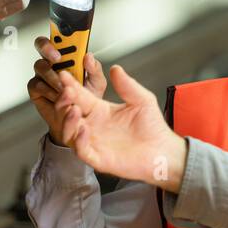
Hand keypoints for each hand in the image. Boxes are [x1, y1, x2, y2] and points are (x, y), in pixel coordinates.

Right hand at [26, 37, 102, 145]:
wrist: (79, 122)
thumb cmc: (88, 99)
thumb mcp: (97, 84)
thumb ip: (95, 70)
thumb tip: (88, 55)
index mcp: (67, 57)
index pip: (57, 38)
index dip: (57, 36)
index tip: (64, 43)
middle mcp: (52, 63)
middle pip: (40, 46)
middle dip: (47, 49)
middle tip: (57, 59)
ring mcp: (42, 76)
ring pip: (39, 66)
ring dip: (52, 75)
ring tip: (64, 87)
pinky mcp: (35, 91)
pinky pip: (36, 85)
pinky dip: (48, 91)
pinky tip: (58, 97)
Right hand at [53, 62, 187, 191]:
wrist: (163, 151)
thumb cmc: (153, 128)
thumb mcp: (142, 100)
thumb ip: (128, 85)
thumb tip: (116, 68)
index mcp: (100, 110)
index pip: (79, 96)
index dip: (71, 86)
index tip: (65, 75)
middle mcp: (93, 125)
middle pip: (67, 113)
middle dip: (64, 102)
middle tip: (66, 92)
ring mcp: (93, 142)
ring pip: (69, 132)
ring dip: (67, 121)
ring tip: (73, 109)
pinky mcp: (97, 158)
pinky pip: (81, 150)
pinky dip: (79, 141)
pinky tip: (83, 129)